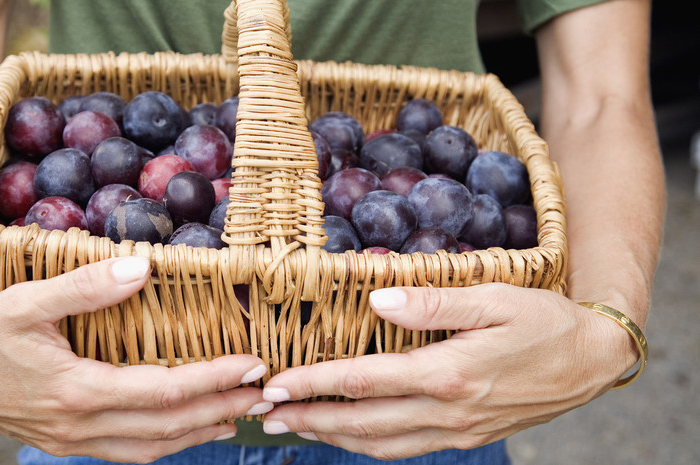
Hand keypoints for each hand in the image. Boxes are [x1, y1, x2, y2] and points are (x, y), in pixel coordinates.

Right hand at [0, 257, 271, 462]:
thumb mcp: (27, 301)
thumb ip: (86, 287)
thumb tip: (142, 268)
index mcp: (76, 390)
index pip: (164, 392)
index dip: (213, 379)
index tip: (252, 365)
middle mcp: (78, 425)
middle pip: (167, 428)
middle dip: (220, 410)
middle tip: (261, 393)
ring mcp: (71, 441)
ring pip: (150, 449)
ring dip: (197, 434)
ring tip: (236, 415)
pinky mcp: (64, 442)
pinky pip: (126, 452)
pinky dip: (163, 444)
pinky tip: (182, 430)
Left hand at [259, 283, 636, 459]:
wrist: (592, 361)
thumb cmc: (544, 322)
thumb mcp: (494, 298)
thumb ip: (433, 303)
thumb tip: (376, 299)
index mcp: (448, 374)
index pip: (363, 380)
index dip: (313, 383)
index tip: (276, 385)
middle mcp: (447, 411)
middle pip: (361, 421)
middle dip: (308, 419)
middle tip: (265, 416)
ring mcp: (457, 430)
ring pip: (380, 443)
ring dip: (332, 437)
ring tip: (295, 429)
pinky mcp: (466, 436)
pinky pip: (406, 449)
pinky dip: (368, 446)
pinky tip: (349, 436)